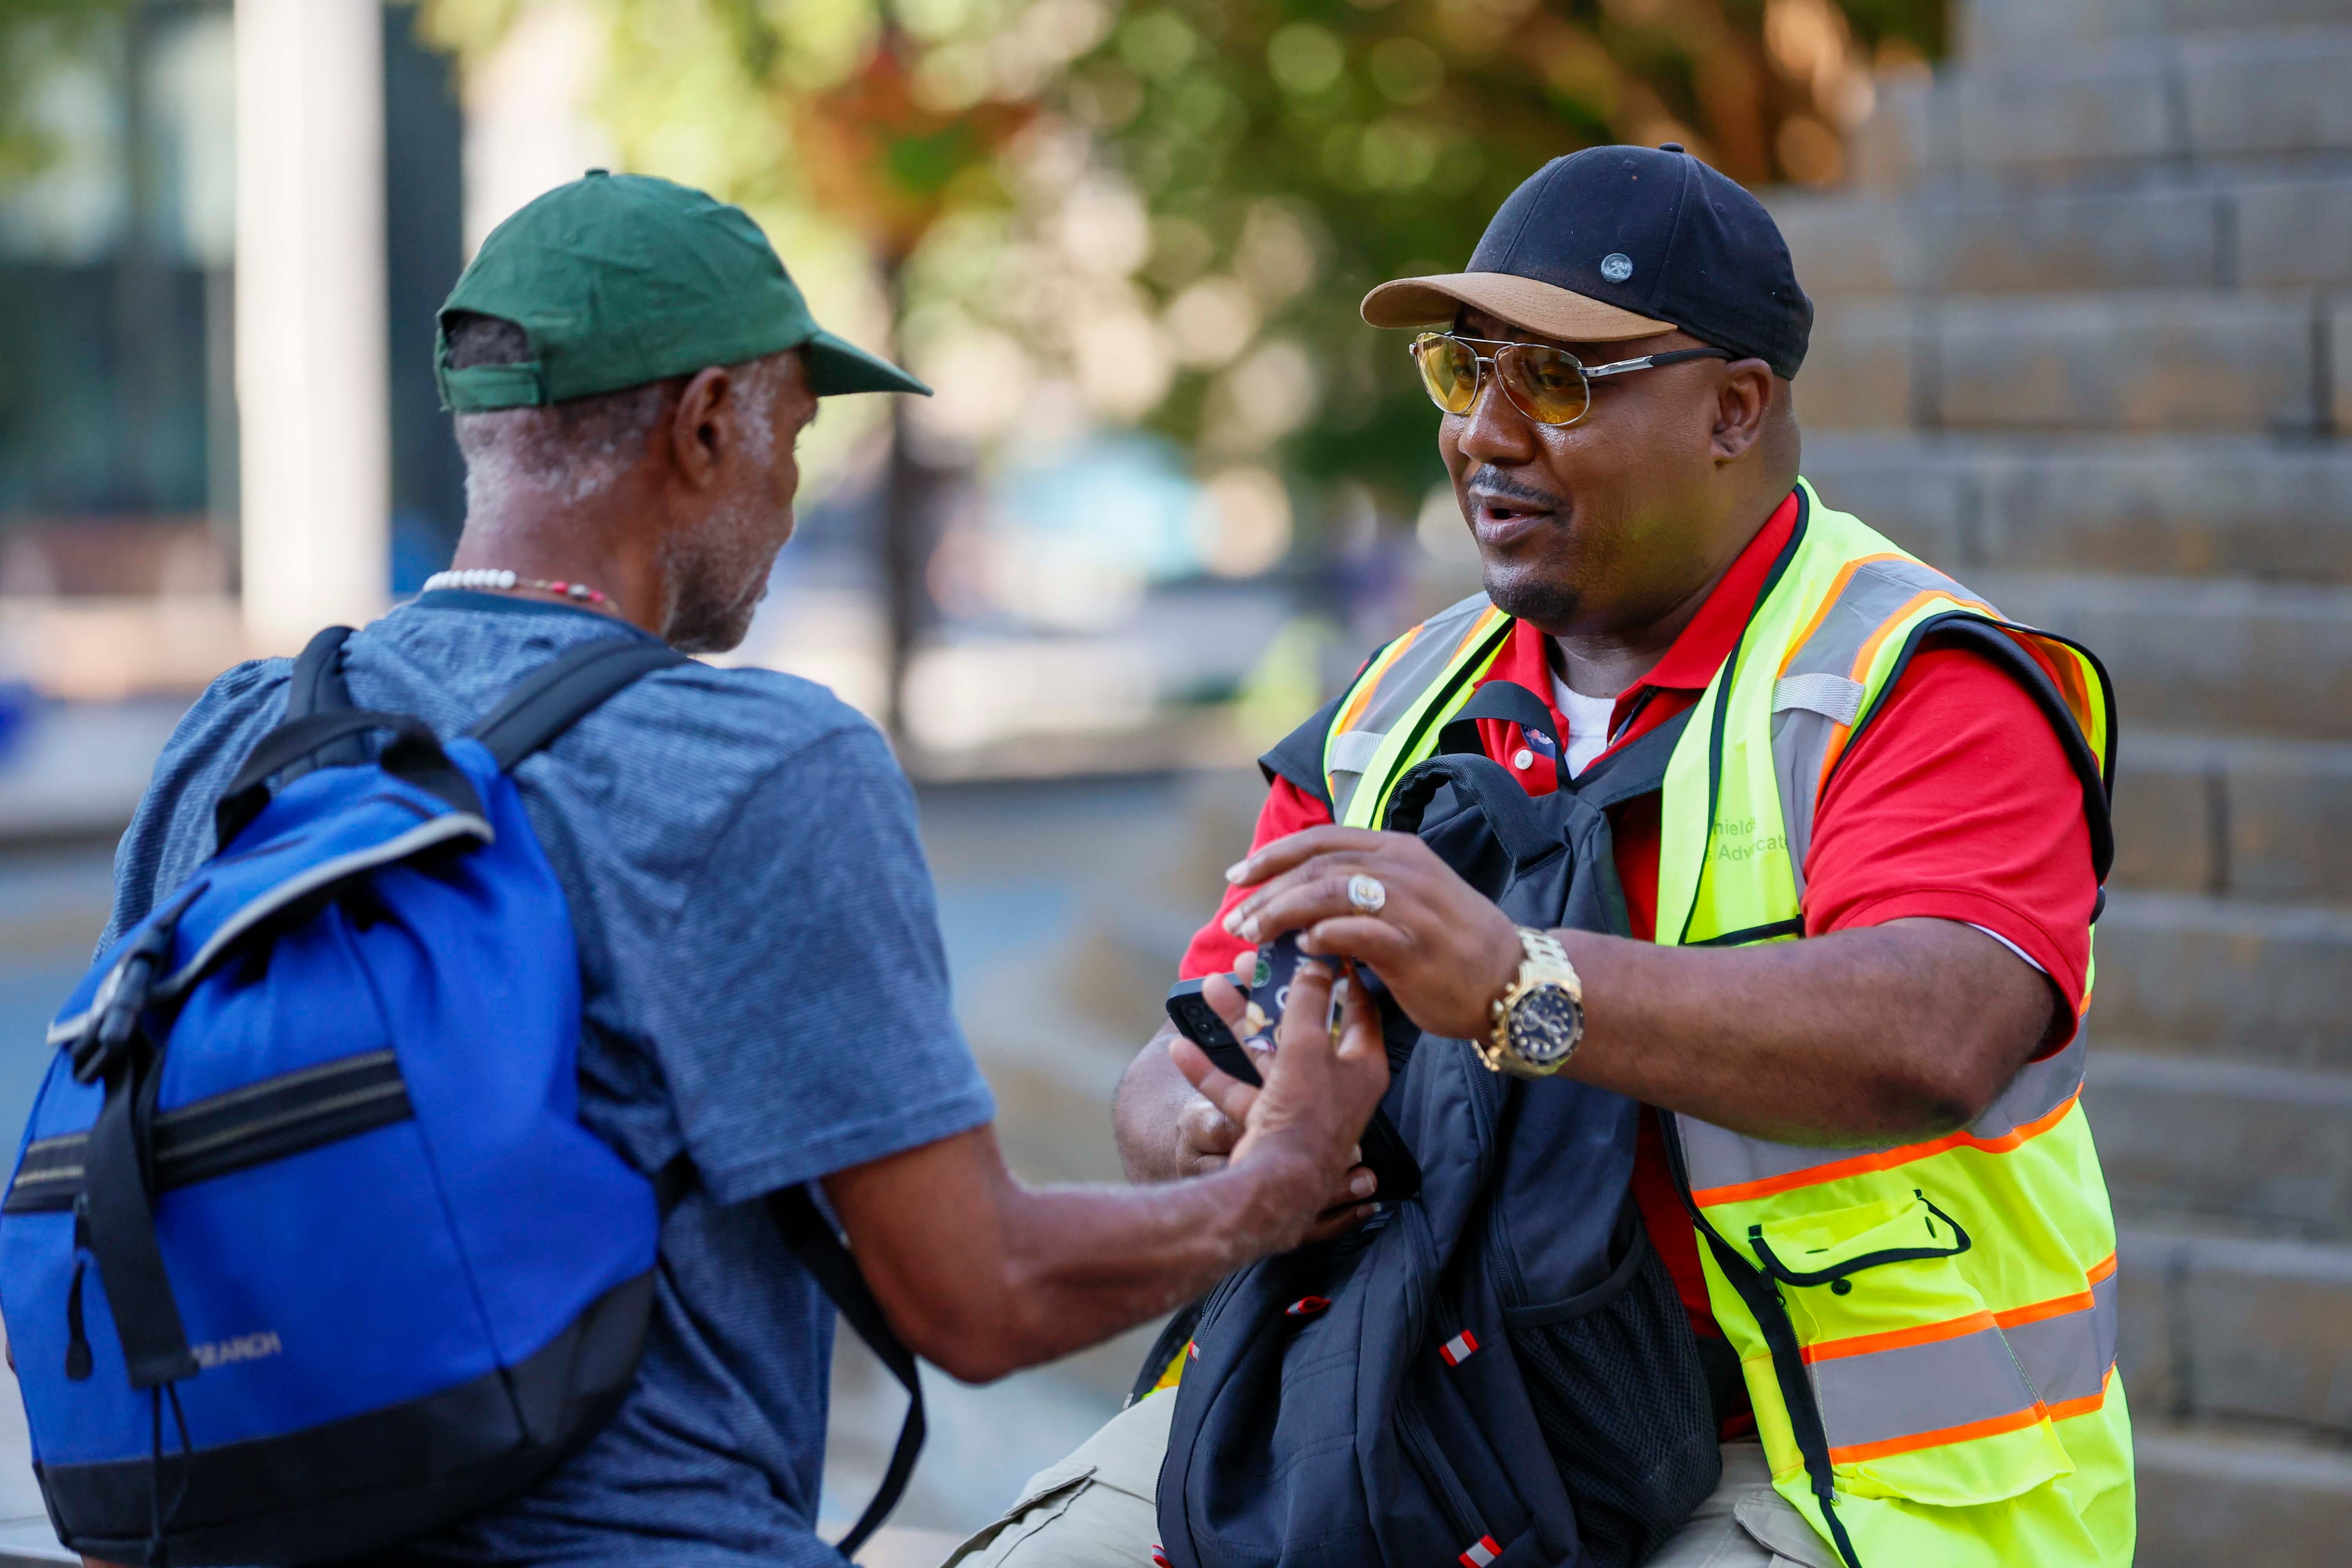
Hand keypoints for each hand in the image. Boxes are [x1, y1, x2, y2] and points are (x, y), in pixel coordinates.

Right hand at [1170, 958, 1388, 1245]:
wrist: (1276, 1187)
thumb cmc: (1305, 1117)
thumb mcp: (1310, 1047)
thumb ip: (1311, 1002)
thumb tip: (1320, 965)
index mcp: (1360, 1065)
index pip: (1358, 1007)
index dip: (1339, 973)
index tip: (1318, 945)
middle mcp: (1333, 1084)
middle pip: (1304, 1025)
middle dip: (1272, 991)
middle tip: (1250, 961)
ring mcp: (1298, 1104)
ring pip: (1266, 1051)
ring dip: (1238, 1020)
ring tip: (1210, 987)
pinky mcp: (1267, 1122)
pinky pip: (1237, 1087)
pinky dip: (1211, 1069)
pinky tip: (1181, 1048)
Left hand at [1219, 827, 1522, 1041]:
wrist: (1514, 981)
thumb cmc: (1454, 945)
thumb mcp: (1409, 899)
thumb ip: (1363, 891)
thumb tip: (1304, 904)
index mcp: (1397, 850)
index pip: (1321, 840)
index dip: (1273, 856)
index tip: (1238, 877)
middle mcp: (1402, 868)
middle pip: (1316, 865)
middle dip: (1267, 890)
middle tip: (1236, 919)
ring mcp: (1410, 905)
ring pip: (1329, 892)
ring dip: (1283, 912)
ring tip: (1255, 935)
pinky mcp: (1415, 947)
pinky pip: (1358, 933)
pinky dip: (1324, 936)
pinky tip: (1301, 949)